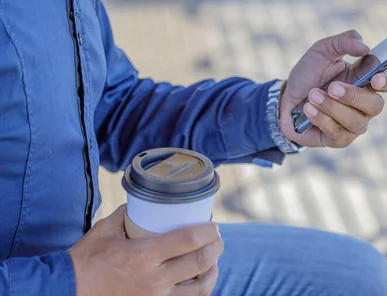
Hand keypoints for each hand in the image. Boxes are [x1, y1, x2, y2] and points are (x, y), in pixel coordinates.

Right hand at [68, 205, 222, 295]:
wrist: (66, 293)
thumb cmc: (86, 261)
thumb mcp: (106, 230)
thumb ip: (130, 214)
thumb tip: (147, 203)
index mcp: (143, 255)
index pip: (189, 241)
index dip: (208, 231)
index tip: (213, 225)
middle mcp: (154, 280)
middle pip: (200, 262)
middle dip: (216, 247)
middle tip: (217, 238)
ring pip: (200, 289)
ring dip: (212, 272)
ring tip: (213, 261)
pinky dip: (198, 291)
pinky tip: (199, 281)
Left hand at [279, 30, 386, 147]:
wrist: (284, 99)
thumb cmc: (308, 75)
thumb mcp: (321, 51)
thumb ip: (343, 42)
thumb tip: (364, 46)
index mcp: (365, 80)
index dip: (386, 81)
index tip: (375, 78)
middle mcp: (364, 105)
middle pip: (376, 105)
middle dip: (353, 96)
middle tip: (332, 87)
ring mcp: (353, 124)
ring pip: (356, 121)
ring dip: (332, 107)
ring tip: (312, 95)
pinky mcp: (339, 139)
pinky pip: (337, 133)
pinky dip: (321, 118)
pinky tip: (308, 109)